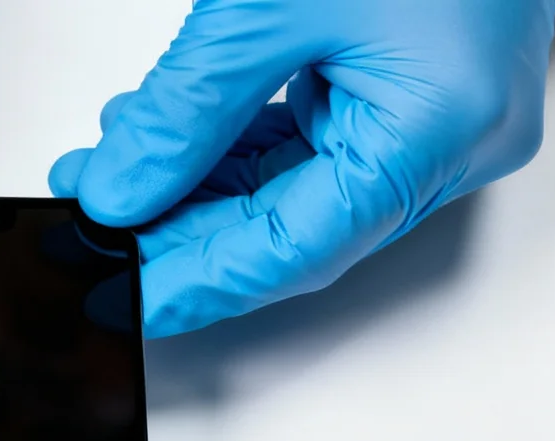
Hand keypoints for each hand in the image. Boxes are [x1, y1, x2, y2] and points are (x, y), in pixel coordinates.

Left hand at [49, 0, 554, 336]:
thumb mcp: (268, 5)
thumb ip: (188, 109)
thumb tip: (121, 191)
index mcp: (443, 129)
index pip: (298, 247)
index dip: (200, 282)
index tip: (125, 298)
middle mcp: (459, 142)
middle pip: (296, 226)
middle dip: (183, 228)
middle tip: (95, 228)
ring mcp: (446, 121)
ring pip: (300, 190)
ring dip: (201, 187)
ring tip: (112, 172)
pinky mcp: (423, 94)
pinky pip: (321, 145)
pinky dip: (241, 148)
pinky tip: (171, 140)